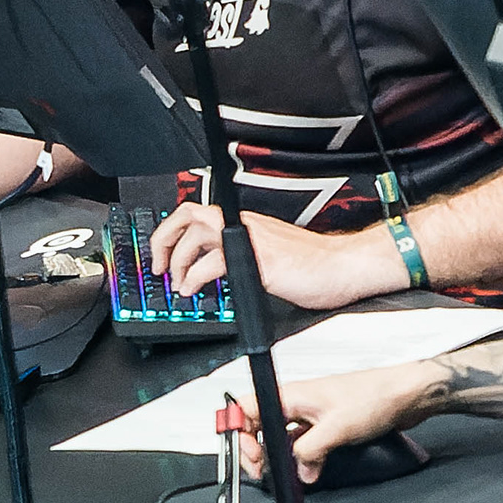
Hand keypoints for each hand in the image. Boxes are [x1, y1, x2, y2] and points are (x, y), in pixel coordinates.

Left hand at [150, 201, 390, 310]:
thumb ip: (242, 259)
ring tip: (178, 283)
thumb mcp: (269, 258)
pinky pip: (213, 262)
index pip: (198, 213)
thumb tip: (216, 274)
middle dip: (164, 238)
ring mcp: (250, 239)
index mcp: (245, 223)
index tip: (163, 252)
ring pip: (196, 234)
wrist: (343, 266)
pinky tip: (194, 290)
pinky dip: (196, 277)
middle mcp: (244, 224)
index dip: (173, 229)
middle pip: (188, 214)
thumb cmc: (315, 266)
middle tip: (158, 265)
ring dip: (178, 260)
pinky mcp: (257, 258)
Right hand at [233, 359, 449, 484]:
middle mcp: (298, 401)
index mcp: (292, 394)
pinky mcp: (325, 422)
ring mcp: (311, 412)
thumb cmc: (374, 397)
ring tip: (288, 471)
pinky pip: (303, 441)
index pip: (248, 408)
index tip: (252, 455)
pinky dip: (302, 456)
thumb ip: (309, 452)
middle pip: (261, 423)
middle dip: (258, 448)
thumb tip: (298, 469)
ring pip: (282, 435)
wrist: (404, 395)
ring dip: (282, 455)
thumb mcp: (336, 429)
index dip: (242, 433)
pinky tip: (310, 469)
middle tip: (263, 468)